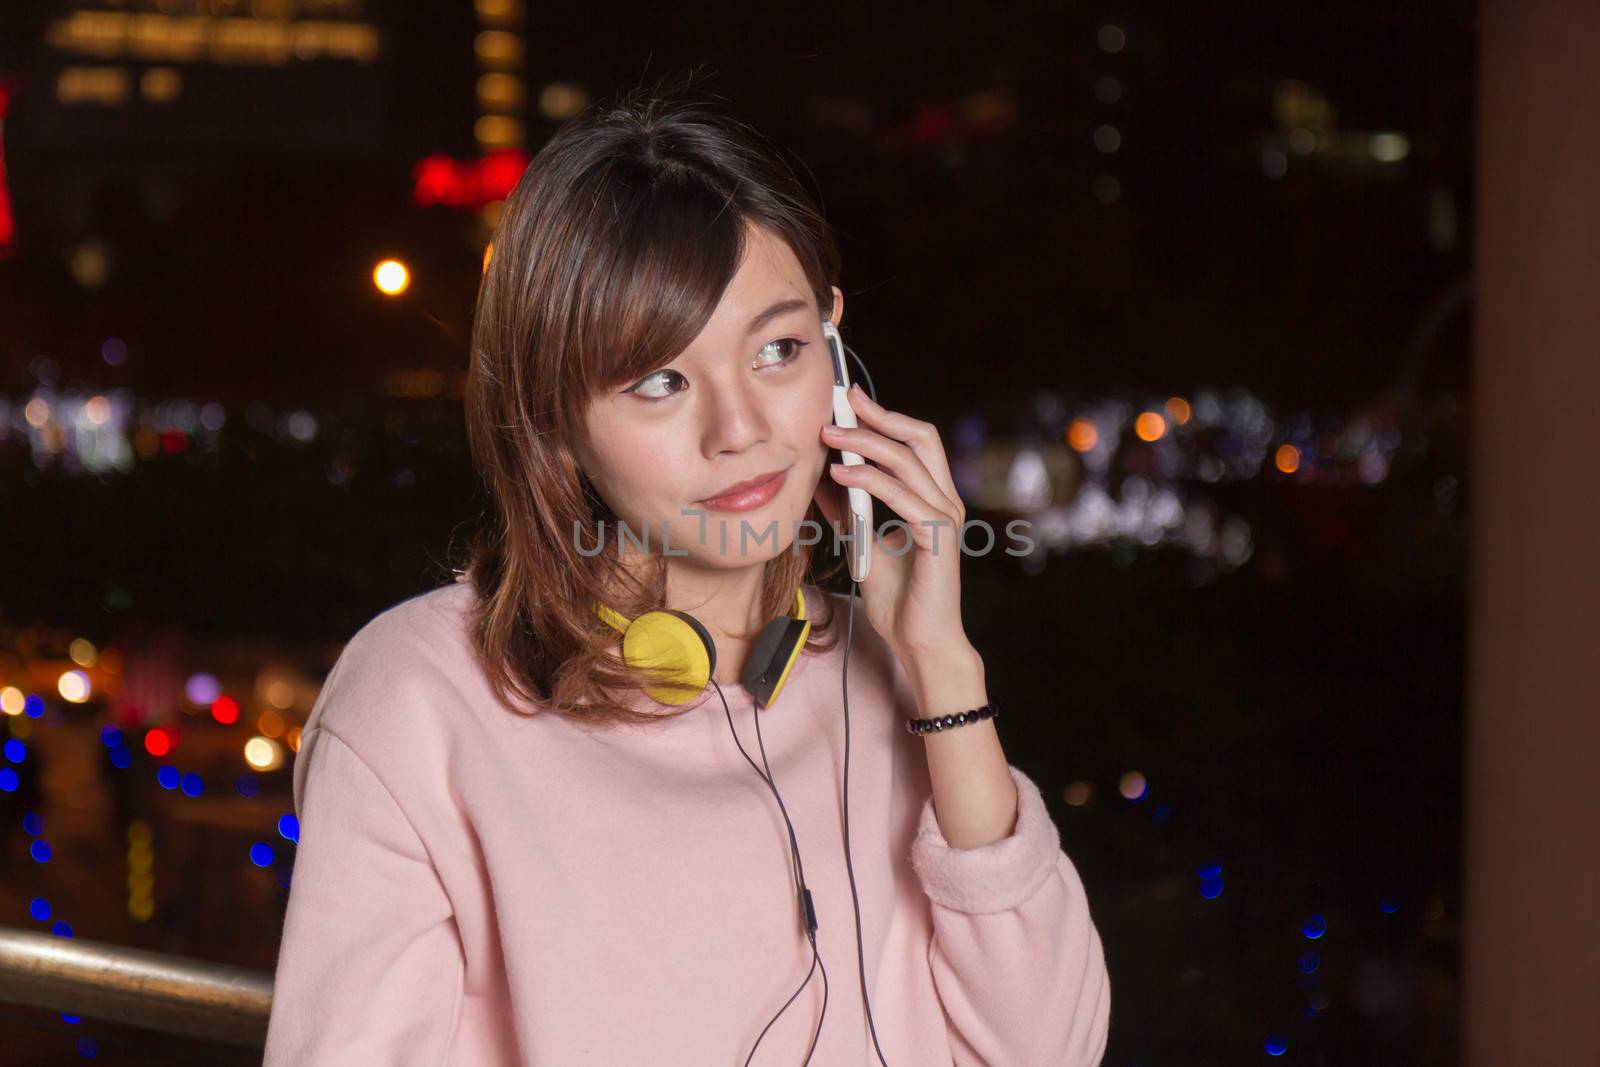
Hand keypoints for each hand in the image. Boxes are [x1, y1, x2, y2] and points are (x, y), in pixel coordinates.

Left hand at [814, 385, 974, 665]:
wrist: (921, 642)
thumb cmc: (901, 601)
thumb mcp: (864, 547)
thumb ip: (850, 514)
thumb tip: (822, 483)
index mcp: (934, 499)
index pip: (915, 442)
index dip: (885, 418)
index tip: (849, 401)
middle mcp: (946, 501)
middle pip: (920, 437)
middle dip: (879, 416)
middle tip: (841, 404)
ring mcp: (945, 517)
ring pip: (907, 460)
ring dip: (864, 444)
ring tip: (829, 436)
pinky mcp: (936, 537)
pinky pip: (901, 496)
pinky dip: (869, 480)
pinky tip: (841, 476)